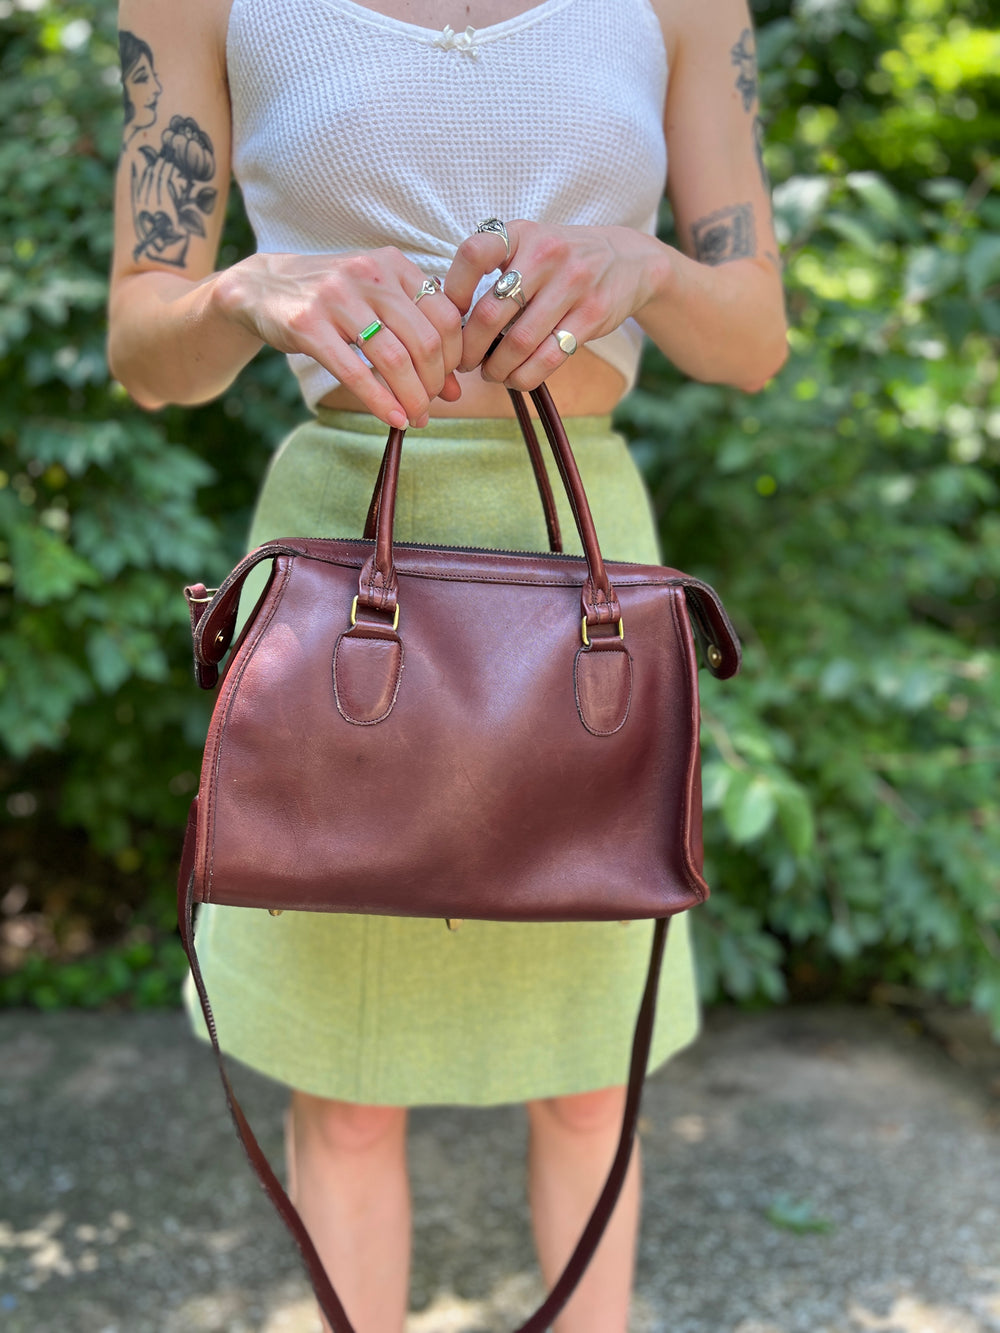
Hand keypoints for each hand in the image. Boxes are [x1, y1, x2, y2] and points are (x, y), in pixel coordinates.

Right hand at [214, 249, 463, 427]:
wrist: (263, 287)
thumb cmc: (332, 301)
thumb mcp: (376, 302)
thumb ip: (416, 336)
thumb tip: (456, 391)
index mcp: (393, 264)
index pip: (445, 315)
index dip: (453, 357)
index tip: (448, 384)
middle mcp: (369, 274)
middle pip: (424, 340)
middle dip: (434, 383)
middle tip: (429, 407)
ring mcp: (336, 297)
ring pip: (394, 357)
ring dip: (411, 397)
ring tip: (414, 418)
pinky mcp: (308, 324)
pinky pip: (354, 371)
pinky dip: (380, 401)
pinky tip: (392, 419)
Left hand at [444, 222, 663, 389]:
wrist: (626, 260)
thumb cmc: (560, 262)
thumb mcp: (528, 246)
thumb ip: (493, 271)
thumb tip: (447, 320)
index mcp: (520, 234)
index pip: (474, 255)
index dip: (452, 291)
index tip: (449, 318)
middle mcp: (546, 253)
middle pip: (491, 313)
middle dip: (470, 349)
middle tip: (463, 363)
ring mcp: (573, 283)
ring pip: (520, 342)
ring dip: (497, 368)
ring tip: (490, 373)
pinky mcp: (592, 314)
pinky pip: (549, 357)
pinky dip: (525, 376)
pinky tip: (516, 378)